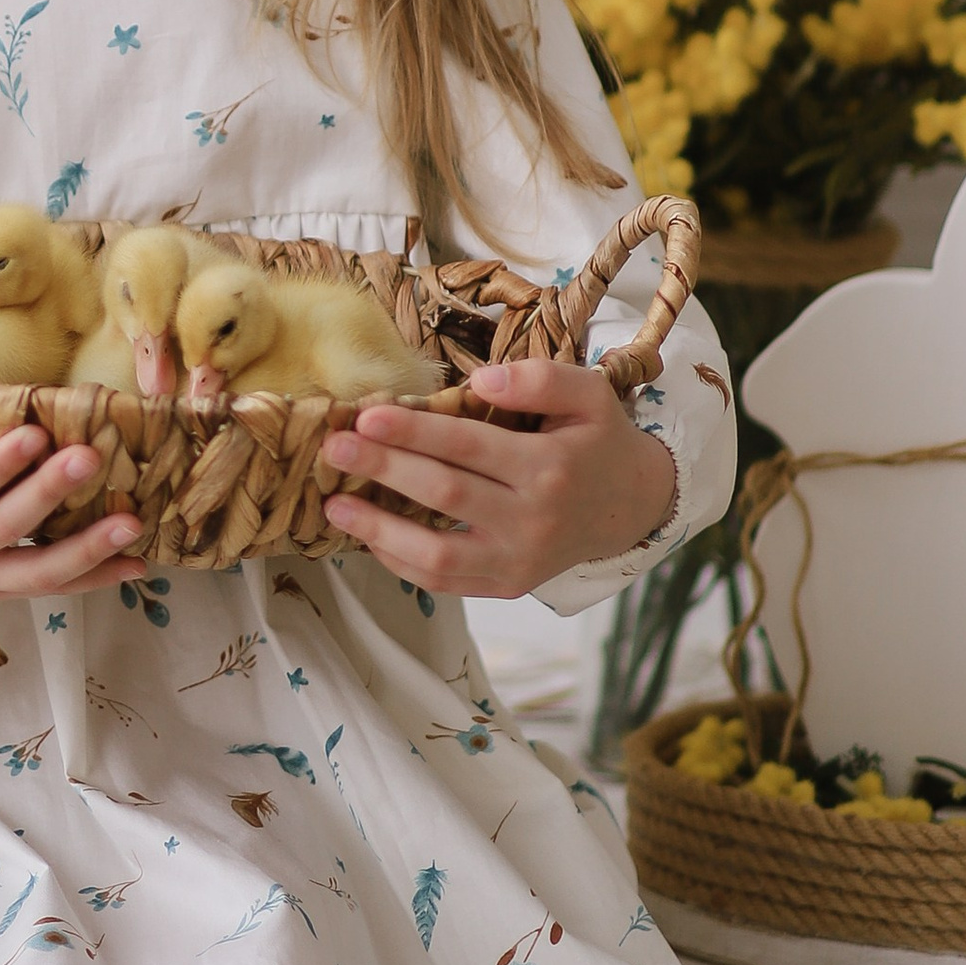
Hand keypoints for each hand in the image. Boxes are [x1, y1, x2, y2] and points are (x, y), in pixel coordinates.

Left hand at [320, 356, 676, 600]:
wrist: (631, 506)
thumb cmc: (597, 440)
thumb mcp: (588, 393)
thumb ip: (539, 379)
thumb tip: (480, 381)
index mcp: (550, 468)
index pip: (468, 447)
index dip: (414, 432)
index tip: (366, 416)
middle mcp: (533, 521)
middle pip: (445, 496)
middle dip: (384, 470)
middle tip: (334, 448)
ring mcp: (518, 561)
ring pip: (438, 555)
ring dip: (380, 530)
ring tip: (334, 504)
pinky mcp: (507, 585)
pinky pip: (445, 583)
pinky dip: (401, 563)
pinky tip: (369, 534)